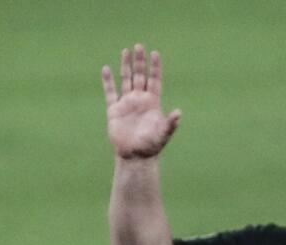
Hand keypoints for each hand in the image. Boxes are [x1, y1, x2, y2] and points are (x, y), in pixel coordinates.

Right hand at [101, 44, 180, 159]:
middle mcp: (140, 100)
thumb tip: (179, 113)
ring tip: (126, 51)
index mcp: (153, 103)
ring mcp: (127, 103)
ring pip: (126, 80)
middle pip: (140, 76)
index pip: (155, 80)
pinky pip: (110, 92)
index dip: (155, 67)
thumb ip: (171, 123)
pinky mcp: (114, 110)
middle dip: (140, 61)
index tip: (155, 53)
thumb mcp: (164, 134)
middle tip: (140, 46)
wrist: (135, 157)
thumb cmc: (151, 146)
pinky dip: (108, 81)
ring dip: (126, 66)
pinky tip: (106, 69)